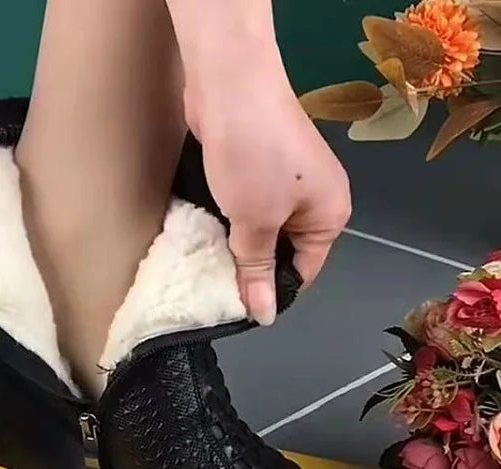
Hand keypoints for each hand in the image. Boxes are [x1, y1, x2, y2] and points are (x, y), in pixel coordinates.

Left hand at [188, 76, 350, 324]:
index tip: (237, 308)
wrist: (231, 84)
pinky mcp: (260, 168)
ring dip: (236, 246)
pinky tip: (207, 236)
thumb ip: (257, 269)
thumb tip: (265, 315)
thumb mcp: (256, 222)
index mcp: (330, 216)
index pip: (302, 272)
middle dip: (251, 270)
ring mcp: (287, 181)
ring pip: (262, 231)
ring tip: (207, 267)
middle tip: (216, 290)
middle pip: (282, 252)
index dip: (272, 292)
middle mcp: (316, 200)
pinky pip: (249, 208)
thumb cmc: (253, 157)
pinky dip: (230, 222)